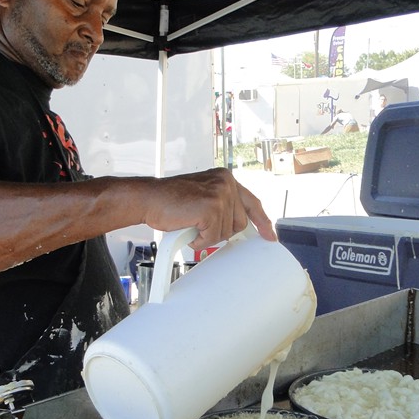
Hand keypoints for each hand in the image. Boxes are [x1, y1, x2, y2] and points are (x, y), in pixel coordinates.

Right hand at [141, 168, 274, 249]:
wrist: (149, 198)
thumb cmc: (170, 200)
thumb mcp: (203, 195)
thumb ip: (222, 205)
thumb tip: (237, 225)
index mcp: (225, 179)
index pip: (252, 202)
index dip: (262, 221)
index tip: (270, 235)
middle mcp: (226, 183)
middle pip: (240, 223)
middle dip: (221, 230)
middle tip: (201, 225)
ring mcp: (220, 195)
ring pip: (226, 232)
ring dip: (207, 236)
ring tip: (191, 223)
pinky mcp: (211, 208)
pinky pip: (213, 237)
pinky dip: (199, 240)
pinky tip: (188, 228)